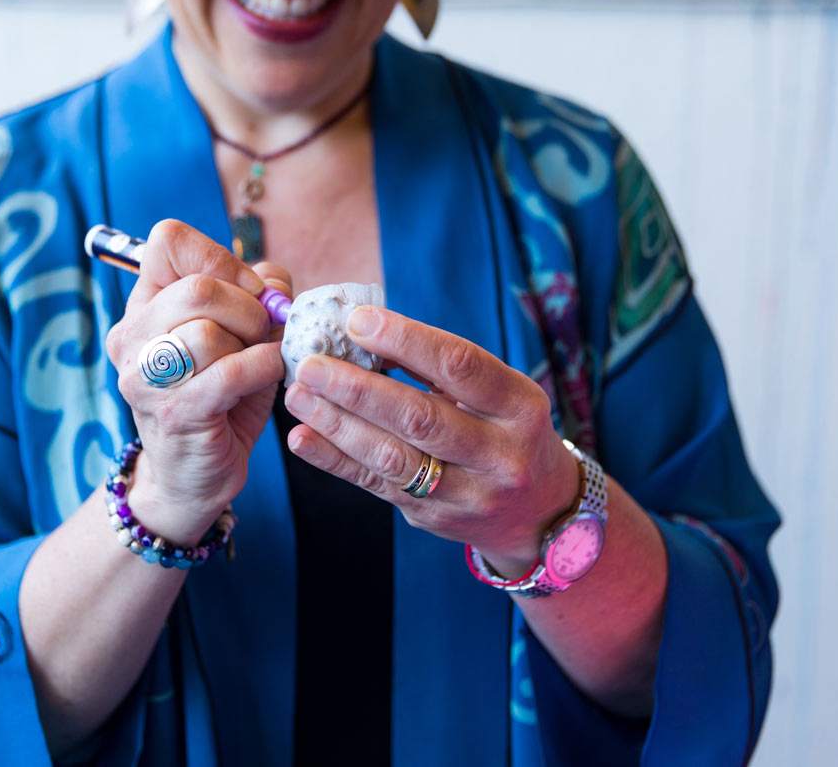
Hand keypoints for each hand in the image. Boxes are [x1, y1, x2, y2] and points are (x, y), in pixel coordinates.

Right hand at [105, 220, 290, 538]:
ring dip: (255, 341)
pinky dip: (264, 367)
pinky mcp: (174, 413)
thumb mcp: (238, 337)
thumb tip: (275, 281)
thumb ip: (256, 296)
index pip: (167, 241)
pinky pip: (230, 372)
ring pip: (209, 329)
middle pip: (195, 287)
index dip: (220, 256)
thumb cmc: (220, 399)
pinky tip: (270, 375)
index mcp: (144, 305)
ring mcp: (146, 377)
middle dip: (247, 304)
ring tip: (262, 358)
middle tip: (262, 330)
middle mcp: (133, 335)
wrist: (192, 478)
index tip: (247, 289)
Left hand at [282, 304, 579, 567]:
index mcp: (520, 406)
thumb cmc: (506, 432)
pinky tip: (302, 439)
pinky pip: (376, 486)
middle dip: (358, 388)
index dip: (406, 340)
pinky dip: (334, 461)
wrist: (539, 513)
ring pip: (392, 456)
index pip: (461, 366)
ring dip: (337, 423)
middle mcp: (499, 454)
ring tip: (298, 396)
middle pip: (420, 416)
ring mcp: (467, 493)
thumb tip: (365, 332)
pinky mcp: (433, 517)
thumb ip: (442, 369)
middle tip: (311, 364)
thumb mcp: (499, 395)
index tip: (358, 321)